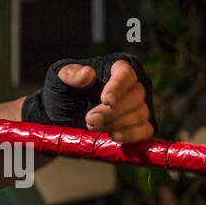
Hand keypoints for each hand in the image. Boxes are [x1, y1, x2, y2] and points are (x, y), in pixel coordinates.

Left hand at [22, 53, 153, 143]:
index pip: (125, 73)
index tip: (106, 100)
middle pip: (135, 96)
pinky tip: (114, 136)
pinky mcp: (139, 126)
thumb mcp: (60, 79)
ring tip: (92, 127)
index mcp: (115, 68)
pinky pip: (145, 130)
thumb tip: (87, 72)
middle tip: (89, 119)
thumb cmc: (64, 90)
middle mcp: (131, 86)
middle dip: (112, 111)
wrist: (62, 114)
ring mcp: (138, 106)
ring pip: (140, 113)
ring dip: (117, 123)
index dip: (118, 87)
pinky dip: (132, 135)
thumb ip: (71, 74)